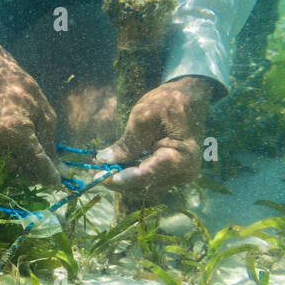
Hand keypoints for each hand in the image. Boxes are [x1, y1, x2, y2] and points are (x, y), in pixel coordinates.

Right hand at [0, 31, 63, 186]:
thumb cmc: (21, 92)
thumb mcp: (45, 116)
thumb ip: (50, 148)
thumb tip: (60, 174)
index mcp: (14, 132)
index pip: (36, 165)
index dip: (50, 176)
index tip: (59, 181)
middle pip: (22, 173)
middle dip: (34, 170)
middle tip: (38, 156)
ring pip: (8, 173)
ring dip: (20, 166)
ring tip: (20, 143)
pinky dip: (6, 161)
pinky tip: (8, 144)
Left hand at [95, 76, 212, 203]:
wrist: (189, 97)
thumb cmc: (169, 102)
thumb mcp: (144, 117)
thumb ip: (126, 143)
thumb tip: (103, 160)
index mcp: (182, 157)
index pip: (147, 175)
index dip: (121, 178)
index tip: (99, 176)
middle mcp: (184, 172)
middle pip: (145, 185)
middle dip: (118, 180)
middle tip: (94, 172)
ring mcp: (179, 175)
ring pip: (145, 186)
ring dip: (123, 179)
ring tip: (101, 168)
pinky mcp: (173, 173)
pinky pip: (149, 180)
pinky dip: (131, 175)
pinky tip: (116, 167)